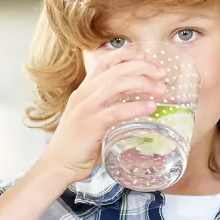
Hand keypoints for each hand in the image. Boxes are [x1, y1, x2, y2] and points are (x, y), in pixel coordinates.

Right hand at [31, 48, 166, 184]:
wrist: (57, 165)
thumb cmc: (78, 144)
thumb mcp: (91, 118)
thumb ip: (108, 108)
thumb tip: (136, 104)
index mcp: (84, 91)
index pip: (104, 62)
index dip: (126, 55)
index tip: (145, 57)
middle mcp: (84, 95)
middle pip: (116, 70)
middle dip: (142, 67)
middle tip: (162, 74)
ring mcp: (86, 109)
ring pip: (117, 85)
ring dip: (143, 84)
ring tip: (161, 90)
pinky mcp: (90, 126)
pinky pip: (116, 111)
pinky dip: (136, 107)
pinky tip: (151, 107)